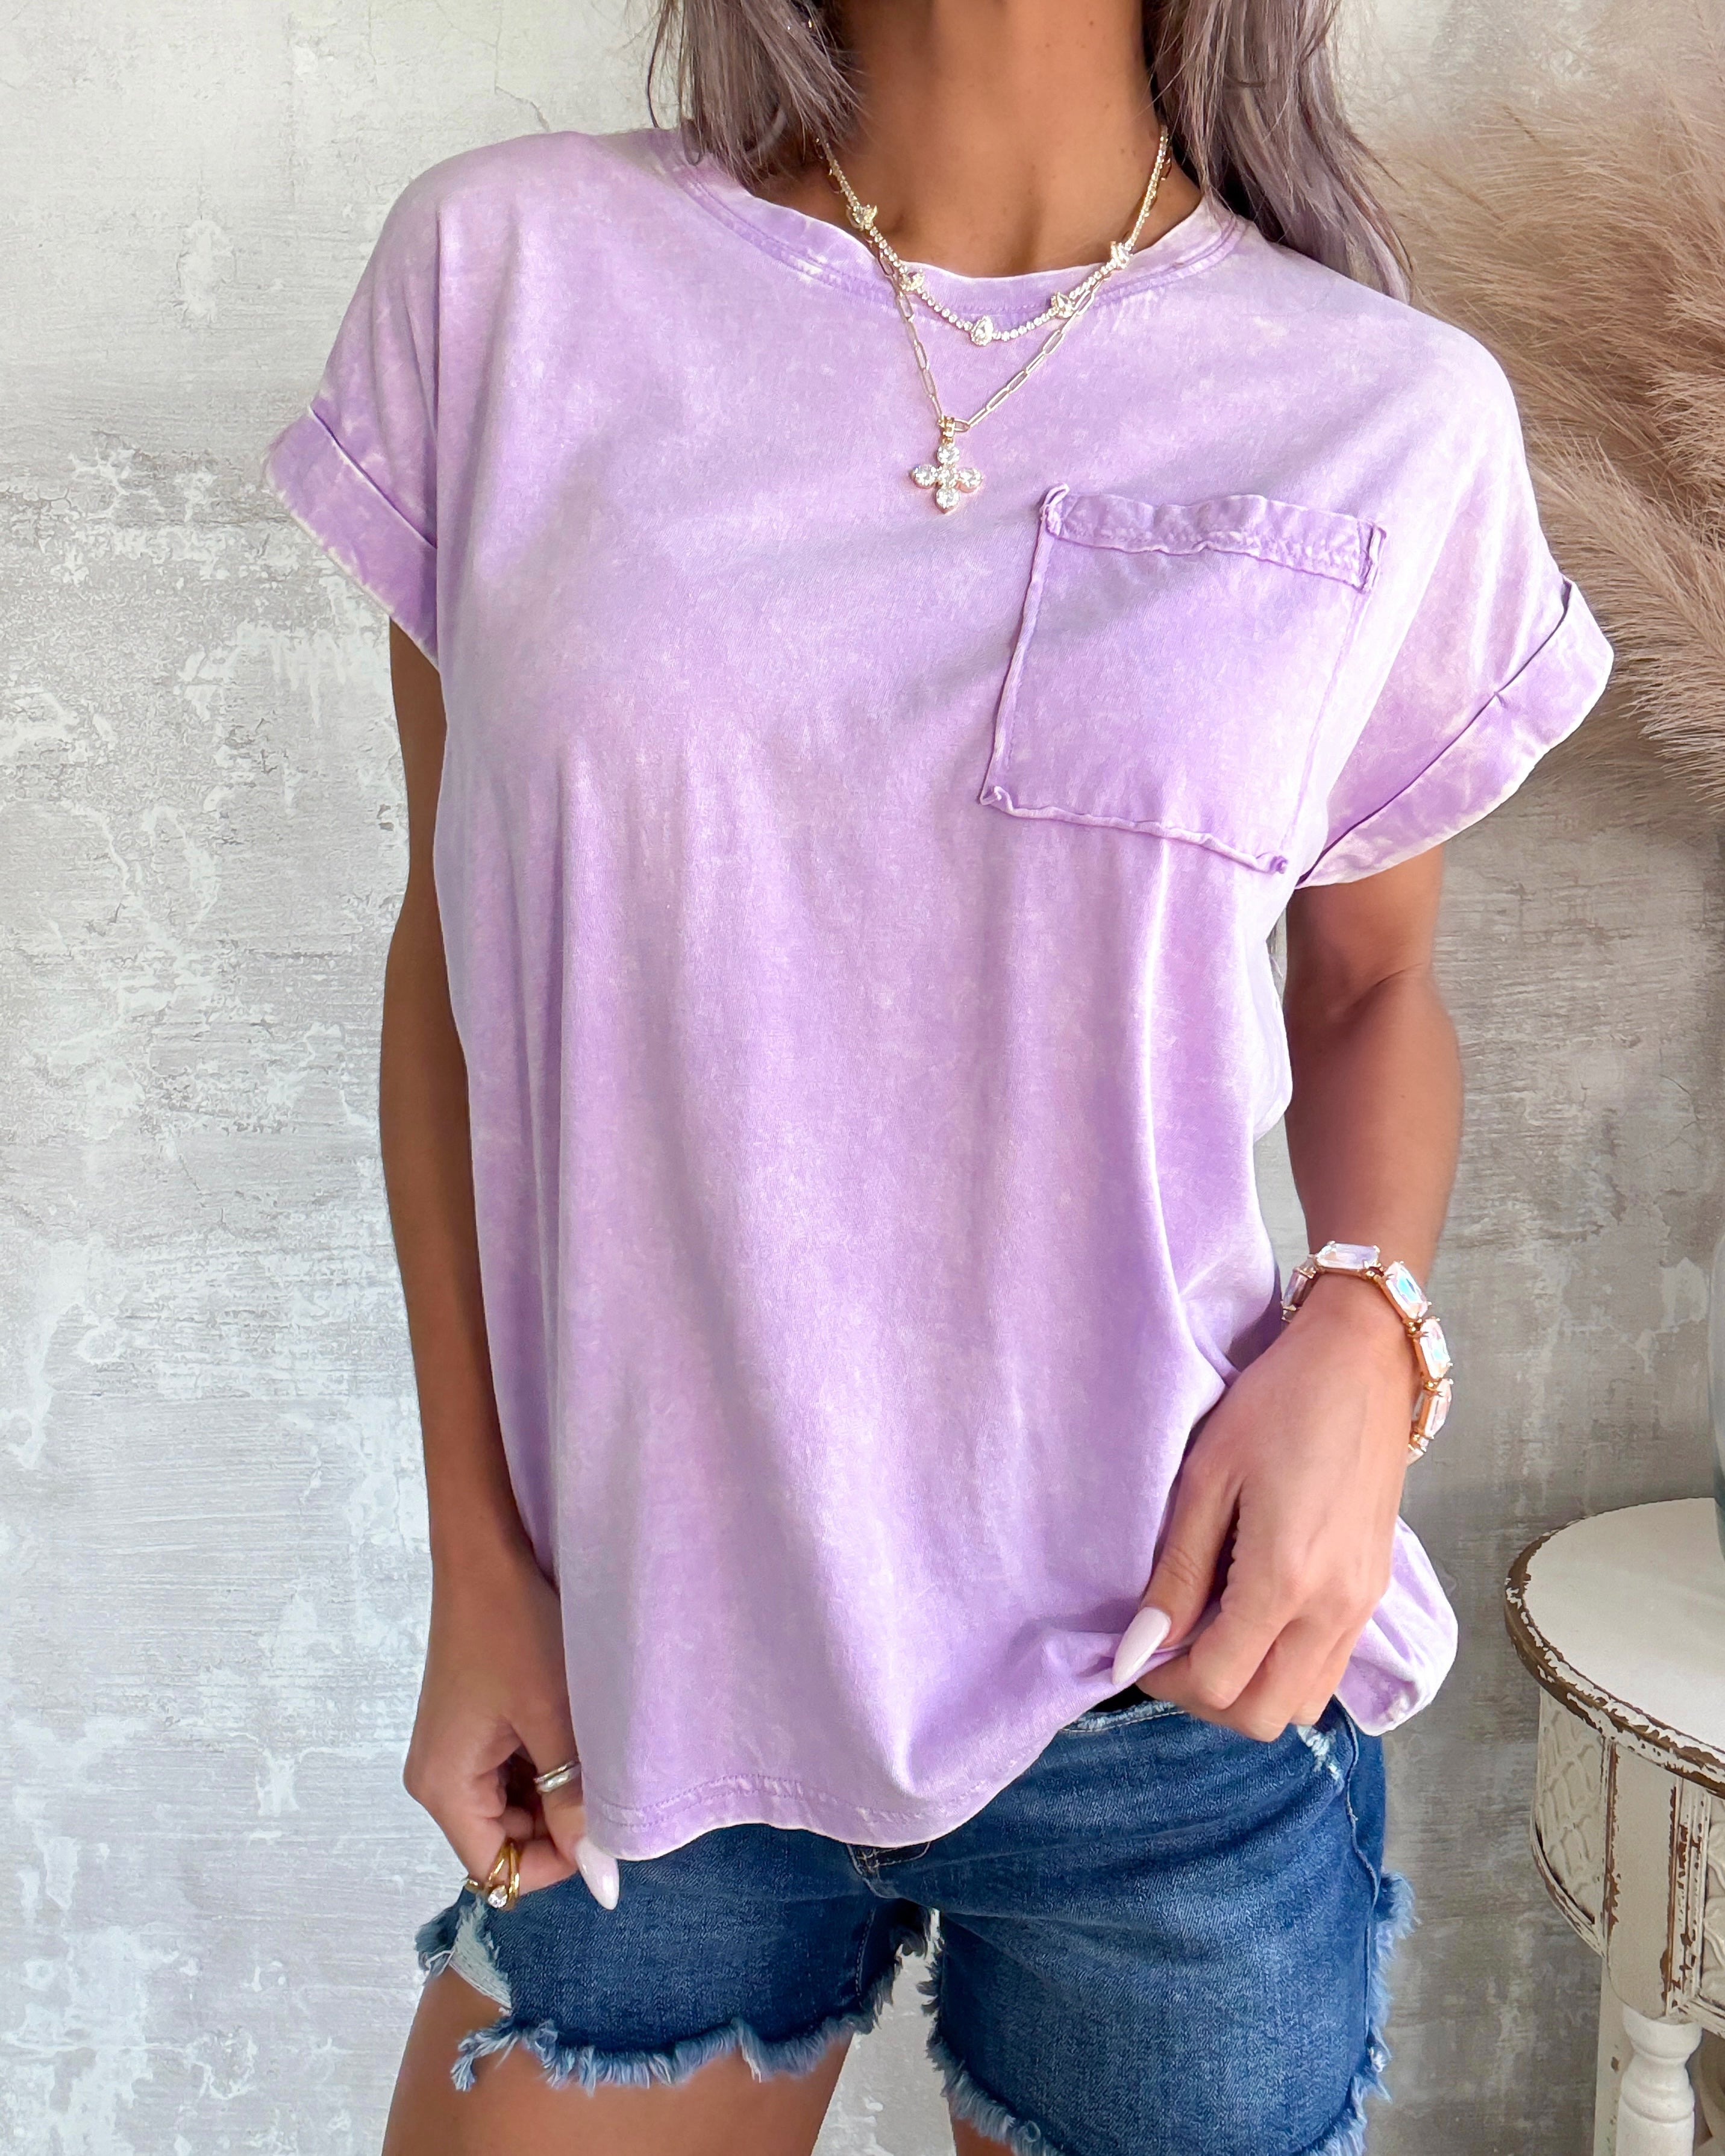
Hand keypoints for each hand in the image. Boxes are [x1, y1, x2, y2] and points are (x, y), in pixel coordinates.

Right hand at [402, 1529, 618, 1907]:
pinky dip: (541, 1765)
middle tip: (600, 1776)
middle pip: (503, 1839)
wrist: (485, 1557)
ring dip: (553, 1791)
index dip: (553, 1861)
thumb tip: (599, 1878)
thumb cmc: (516, 1631)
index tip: (601, 1826)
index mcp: (444, 1788)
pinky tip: (566, 1730)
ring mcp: (450, 1754)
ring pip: (510, 1806)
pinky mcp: (465, 1730)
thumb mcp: (553, 1718)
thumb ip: (573, 1800)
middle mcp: (436, 1780)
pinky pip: (506, 1773)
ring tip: (584, 1745)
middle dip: (556, 1823)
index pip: (497, 1869)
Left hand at [1114, 1275, 1414, 1738]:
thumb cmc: (1276, 1405)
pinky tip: (1253, 1620)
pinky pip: (1329, 1671)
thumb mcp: (1208, 1478)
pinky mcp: (1376, 1594)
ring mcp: (1363, 1607)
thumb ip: (1177, 1571)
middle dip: (1205, 1697)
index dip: (1164, 1677)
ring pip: (1301, 1703)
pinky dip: (1285, 1670)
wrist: (1361, 1364)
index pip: (1218, 1682)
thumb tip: (1140, 1645)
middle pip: (1264, 1715)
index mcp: (1286, 1580)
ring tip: (1210, 1634)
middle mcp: (1334, 1610)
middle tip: (1169, 1648)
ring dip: (1248, 1690)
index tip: (1137, 1646)